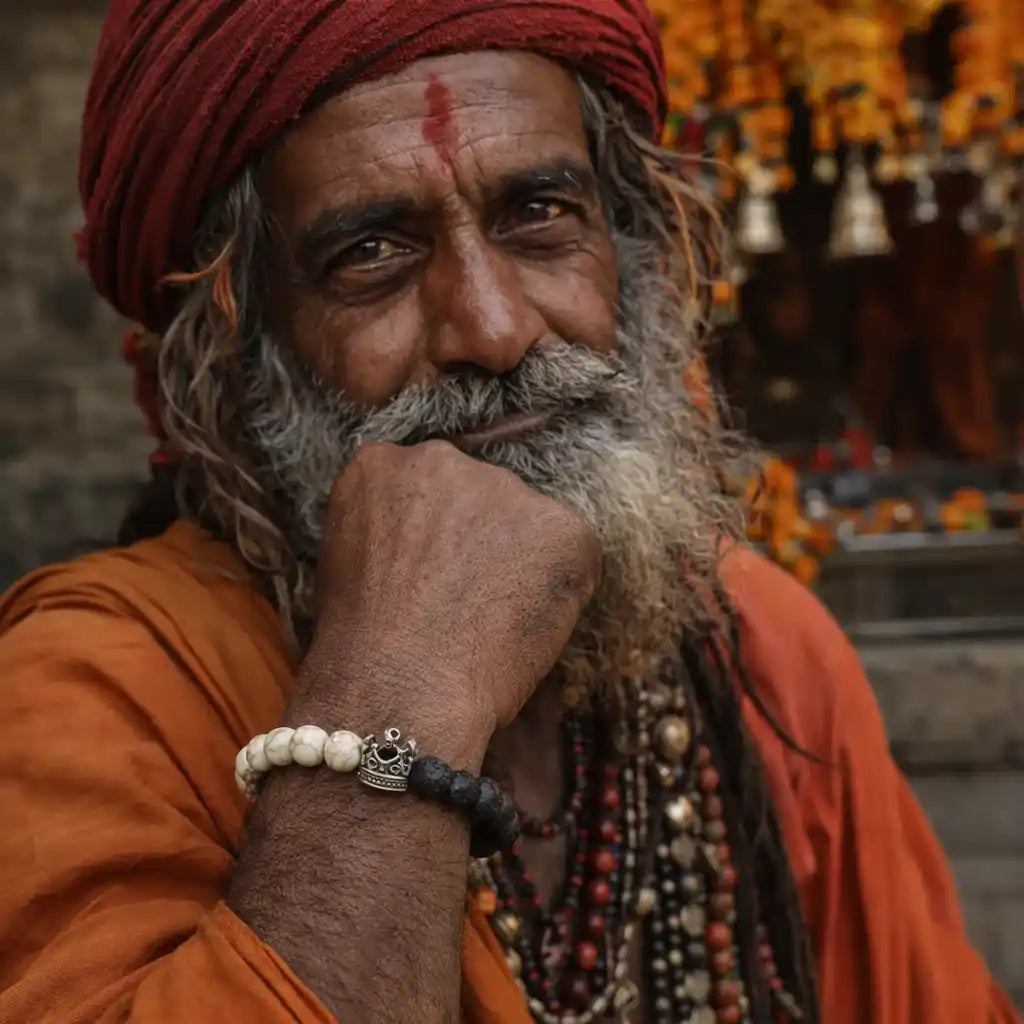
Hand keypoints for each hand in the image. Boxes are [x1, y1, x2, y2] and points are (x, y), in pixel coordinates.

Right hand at [297, 440, 599, 761]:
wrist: (400, 688)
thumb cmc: (364, 650)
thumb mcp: (348, 563)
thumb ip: (395, 529)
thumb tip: (439, 545)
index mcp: (382, 466)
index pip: (425, 489)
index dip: (434, 541)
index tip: (429, 579)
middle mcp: (442, 460)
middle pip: (479, 497)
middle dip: (479, 542)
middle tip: (464, 605)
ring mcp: (505, 488)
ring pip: (526, 524)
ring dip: (520, 564)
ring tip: (489, 623)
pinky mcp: (561, 526)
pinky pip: (571, 555)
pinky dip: (561, 593)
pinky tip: (521, 630)